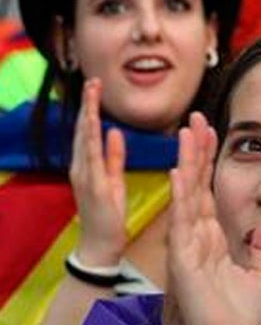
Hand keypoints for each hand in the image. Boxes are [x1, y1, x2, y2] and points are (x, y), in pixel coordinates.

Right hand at [69, 78, 127, 265]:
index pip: (88, 130)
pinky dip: (93, 140)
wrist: (101, 243)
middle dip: (87, 104)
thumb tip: (115, 132)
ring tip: (91, 94)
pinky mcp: (94, 186)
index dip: (91, 107)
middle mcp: (81, 166)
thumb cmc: (107, 213)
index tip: (96, 86)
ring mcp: (85, 176)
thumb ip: (113, 156)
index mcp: (88, 164)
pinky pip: (93, 159)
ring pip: (84, 139)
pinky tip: (95, 125)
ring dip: (87, 115)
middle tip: (92, 80)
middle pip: (82, 129)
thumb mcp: (113, 179)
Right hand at [167, 113, 260, 324]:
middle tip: (195, 118)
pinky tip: (178, 172)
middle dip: (195, 151)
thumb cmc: (242, 319)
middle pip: (195, 186)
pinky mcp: (184, 260)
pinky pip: (183, 223)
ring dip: (186, 164)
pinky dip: (182, 197)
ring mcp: (188, 248)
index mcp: (215, 241)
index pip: (211, 193)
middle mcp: (198, 239)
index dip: (210, 163)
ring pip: (187, 196)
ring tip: (186, 132)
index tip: (213, 133)